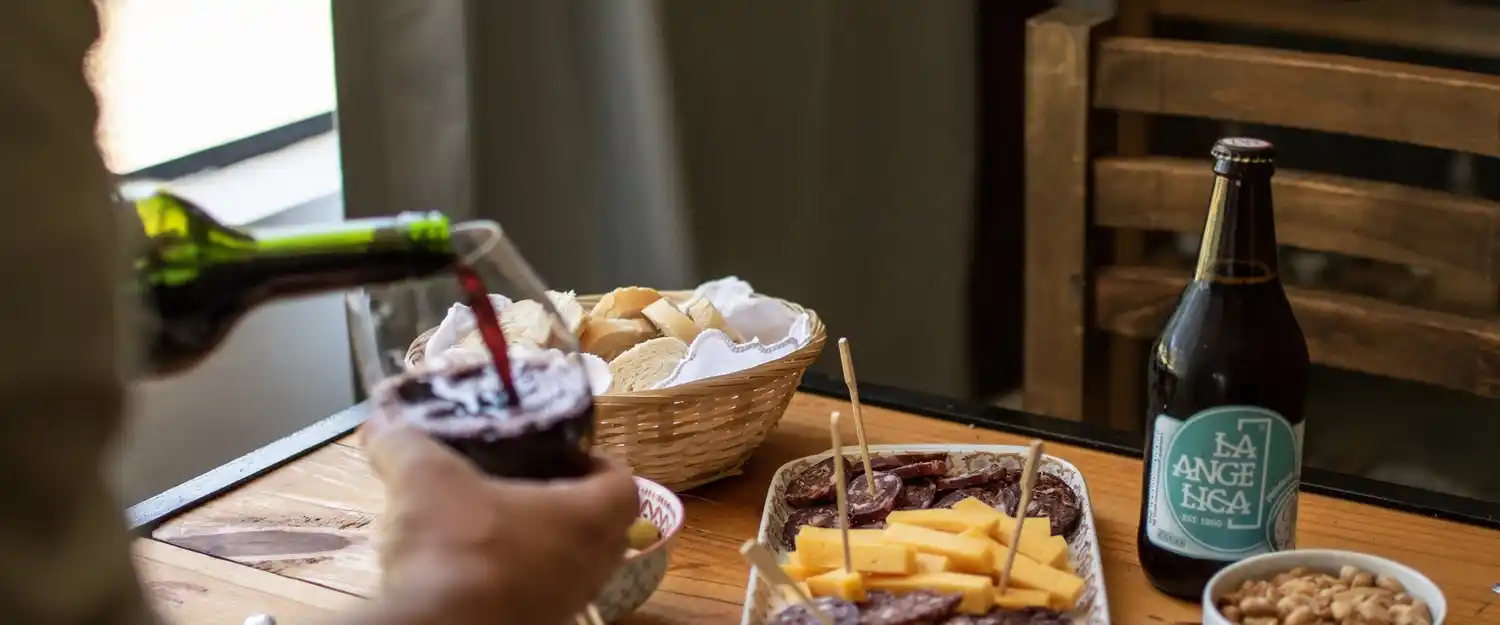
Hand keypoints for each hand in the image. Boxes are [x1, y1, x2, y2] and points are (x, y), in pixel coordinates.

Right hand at [361, 416, 637, 624]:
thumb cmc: (456, 546)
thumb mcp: (424, 478)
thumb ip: (404, 443)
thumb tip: (380, 422)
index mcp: (587, 518)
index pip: (623, 485)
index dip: (600, 464)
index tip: (566, 452)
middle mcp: (589, 567)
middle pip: (603, 528)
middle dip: (572, 503)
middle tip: (530, 484)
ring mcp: (565, 605)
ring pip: (572, 568)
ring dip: (543, 544)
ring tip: (497, 524)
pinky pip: (540, 597)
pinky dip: (518, 579)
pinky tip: (474, 569)